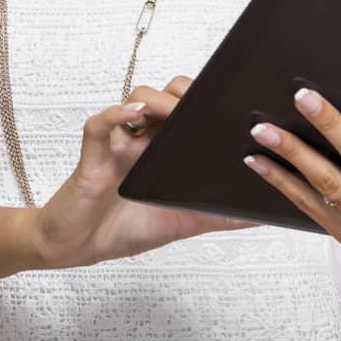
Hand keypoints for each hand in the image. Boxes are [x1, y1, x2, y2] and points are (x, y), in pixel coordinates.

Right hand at [30, 74, 258, 269]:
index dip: (203, 99)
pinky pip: (99, 124)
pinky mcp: (93, 156)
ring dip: (156, 101)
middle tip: (205, 103)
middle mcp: (139, 140)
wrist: (77, 247)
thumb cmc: (124, 228)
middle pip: (161, 96)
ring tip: (176, 111)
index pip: (183, 110)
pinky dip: (116, 115)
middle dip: (183, 92)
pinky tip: (133, 115)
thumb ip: (220, 216)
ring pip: (134, 102)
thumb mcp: (183, 223)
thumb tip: (263, 215)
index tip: (231, 100)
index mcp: (161, 150)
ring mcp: (116, 145)